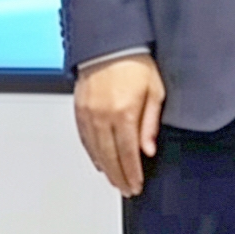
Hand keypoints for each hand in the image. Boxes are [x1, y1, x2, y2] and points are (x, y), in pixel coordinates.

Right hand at [73, 54, 165, 197]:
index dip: (132, 173)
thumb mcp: (155, 91)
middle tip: (126, 190)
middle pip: (110, 157)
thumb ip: (150, 123)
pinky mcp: (79, 110)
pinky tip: (99, 162)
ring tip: (115, 181)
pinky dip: (92, 153)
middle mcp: (102, 116)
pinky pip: (85, 139)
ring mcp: (88, 114)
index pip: (127, 154)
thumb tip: (148, 150)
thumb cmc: (136, 63)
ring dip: (106, 169)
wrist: (111, 44)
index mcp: (123, 112)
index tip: (136, 185)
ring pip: (95, 151)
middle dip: (119, 177)